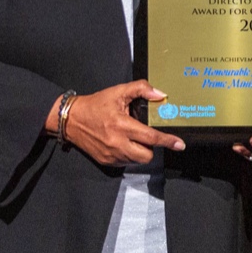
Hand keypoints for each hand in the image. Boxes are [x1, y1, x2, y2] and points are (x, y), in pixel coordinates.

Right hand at [49, 81, 185, 166]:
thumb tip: (160, 94)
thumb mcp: (118, 92)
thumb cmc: (96, 104)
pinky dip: (128, 155)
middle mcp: (117, 143)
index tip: (179, 144)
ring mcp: (111, 155)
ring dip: (140, 151)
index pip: (151, 137)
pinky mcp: (106, 161)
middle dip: (151, 148)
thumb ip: (140, 89)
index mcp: (122, 125)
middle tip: (146, 137)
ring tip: (131, 138)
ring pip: (137, 161)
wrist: (71, 120)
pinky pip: (126, 163)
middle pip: (147, 155)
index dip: (167, 141)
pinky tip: (122, 143)